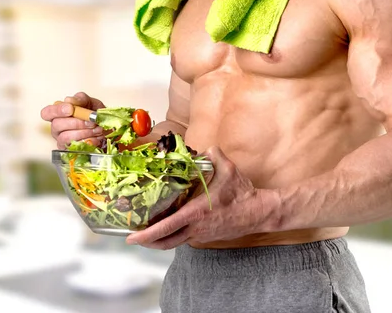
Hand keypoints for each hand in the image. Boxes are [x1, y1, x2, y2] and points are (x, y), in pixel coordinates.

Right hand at [40, 92, 105, 148]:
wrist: (107, 129)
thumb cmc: (95, 115)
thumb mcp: (91, 103)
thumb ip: (81, 99)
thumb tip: (69, 100)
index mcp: (58, 114)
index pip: (47, 113)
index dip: (56, 110)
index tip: (70, 109)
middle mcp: (57, 128)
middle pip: (56, 125)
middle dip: (76, 123)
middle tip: (92, 121)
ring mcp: (62, 141)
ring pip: (66, 137)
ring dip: (84, 132)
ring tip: (97, 129)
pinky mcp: (70, 151)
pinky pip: (75, 147)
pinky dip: (89, 141)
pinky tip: (97, 138)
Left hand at [126, 146, 279, 248]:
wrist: (259, 212)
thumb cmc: (242, 193)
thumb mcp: (228, 168)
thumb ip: (212, 154)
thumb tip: (202, 148)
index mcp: (197, 213)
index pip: (166, 228)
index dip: (147, 234)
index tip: (132, 237)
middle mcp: (197, 228)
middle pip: (165, 242)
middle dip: (147, 242)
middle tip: (134, 237)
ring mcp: (202, 235)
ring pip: (175, 242)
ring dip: (160, 239)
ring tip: (148, 231)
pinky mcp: (207, 237)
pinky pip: (186, 237)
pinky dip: (175, 234)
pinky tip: (171, 225)